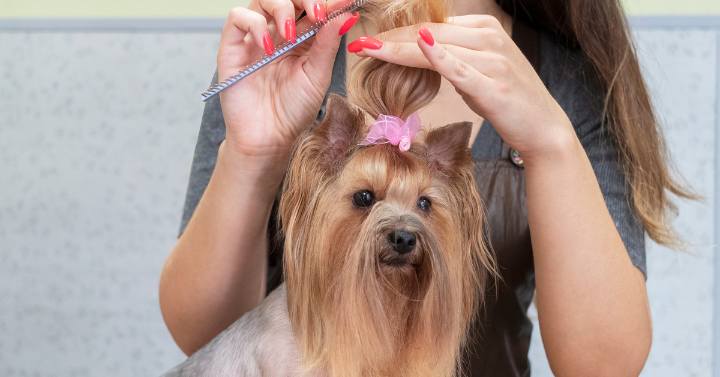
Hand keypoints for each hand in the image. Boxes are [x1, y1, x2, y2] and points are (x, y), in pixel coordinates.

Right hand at [217, 0, 359, 159]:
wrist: (269, 137)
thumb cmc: (294, 110)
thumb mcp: (318, 75)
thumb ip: (328, 42)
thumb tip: (345, 13)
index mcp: (302, 38)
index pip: (312, 8)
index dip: (328, 2)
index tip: (347, 0)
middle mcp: (278, 33)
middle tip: (319, 12)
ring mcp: (255, 38)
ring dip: (281, 7)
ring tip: (291, 34)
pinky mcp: (233, 46)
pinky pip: (237, 17)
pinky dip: (253, 24)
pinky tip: (268, 47)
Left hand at [348, 15, 575, 159]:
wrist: (544, 128)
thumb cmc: (508, 99)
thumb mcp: (479, 69)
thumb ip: (455, 55)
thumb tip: (422, 49)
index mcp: (484, 28)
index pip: (432, 25)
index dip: (398, 31)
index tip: (371, 39)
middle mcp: (489, 38)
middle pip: (429, 32)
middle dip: (390, 38)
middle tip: (359, 43)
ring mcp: (492, 60)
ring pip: (435, 48)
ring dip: (398, 48)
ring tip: (368, 49)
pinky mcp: (493, 85)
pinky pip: (459, 68)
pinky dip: (437, 56)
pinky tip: (417, 46)